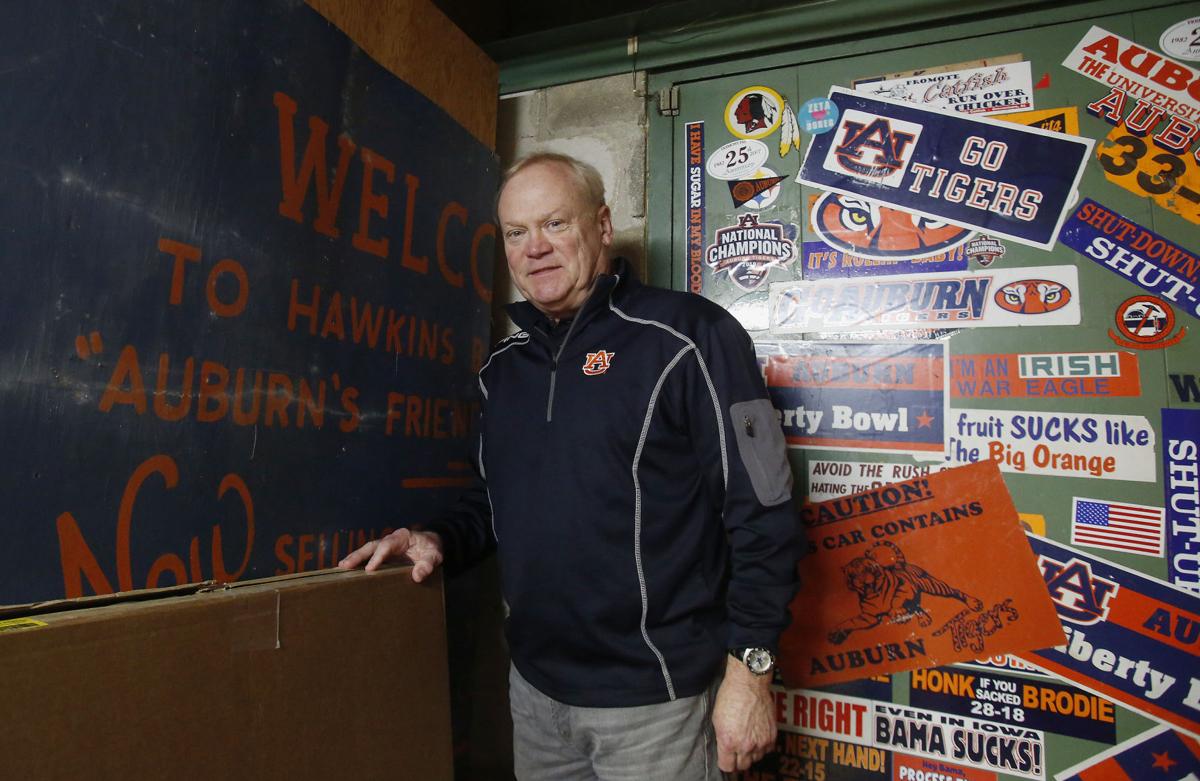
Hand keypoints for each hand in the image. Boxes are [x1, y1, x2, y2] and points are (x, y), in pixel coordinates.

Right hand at [337, 528, 443, 581]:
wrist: (432, 545)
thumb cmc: (432, 548)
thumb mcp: (434, 555)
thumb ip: (427, 564)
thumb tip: (417, 576)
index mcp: (402, 536)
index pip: (387, 545)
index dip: (377, 557)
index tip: (370, 569)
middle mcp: (391, 540)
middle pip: (371, 546)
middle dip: (358, 555)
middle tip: (345, 565)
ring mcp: (386, 547)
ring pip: (367, 551)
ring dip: (355, 558)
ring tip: (341, 567)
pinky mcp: (384, 556)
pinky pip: (370, 558)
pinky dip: (360, 563)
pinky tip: (349, 571)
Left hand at [713, 655, 776, 772]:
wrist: (749, 683)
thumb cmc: (730, 696)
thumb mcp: (717, 720)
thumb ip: (722, 739)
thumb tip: (725, 750)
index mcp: (728, 742)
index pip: (727, 767)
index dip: (725, 762)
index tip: (725, 758)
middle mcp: (745, 745)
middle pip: (742, 766)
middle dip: (738, 760)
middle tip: (736, 750)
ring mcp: (760, 741)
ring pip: (756, 759)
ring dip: (751, 753)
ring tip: (747, 739)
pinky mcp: (772, 735)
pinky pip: (767, 750)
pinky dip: (763, 746)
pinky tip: (757, 736)